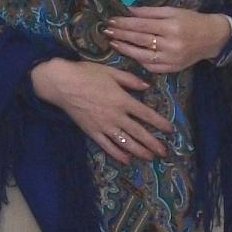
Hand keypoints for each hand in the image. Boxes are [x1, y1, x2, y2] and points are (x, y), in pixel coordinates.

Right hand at [28, 58, 175, 165]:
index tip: (170, 130)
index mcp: (122, 100)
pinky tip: (126, 160)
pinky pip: (107, 146)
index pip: (146, 114)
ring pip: (125, 142)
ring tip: (150, 157)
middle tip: (164, 152)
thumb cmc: (86, 74)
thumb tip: (147, 86)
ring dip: (139, 151)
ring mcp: (104, 126)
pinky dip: (118, 154)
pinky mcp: (92, 132)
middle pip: (139, 132)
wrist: (62, 83)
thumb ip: (130, 80)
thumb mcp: (111, 72)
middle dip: (153, 143)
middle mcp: (116, 115)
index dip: (160, 123)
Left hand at [101, 5, 230, 72]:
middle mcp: (170, 44)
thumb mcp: (172, 11)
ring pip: (142, 56)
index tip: (111, 20)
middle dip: (121, 35)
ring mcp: (171, 59)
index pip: (141, 25)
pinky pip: (151, 67)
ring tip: (114, 43)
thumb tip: (128, 11)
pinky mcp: (173, 69)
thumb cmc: (191, 20)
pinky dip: (139, 61)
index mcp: (171, 26)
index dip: (125, 23)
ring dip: (125, 50)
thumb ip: (149, 12)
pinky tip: (130, 55)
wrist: (212, 38)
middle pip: (140, 40)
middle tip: (106, 31)